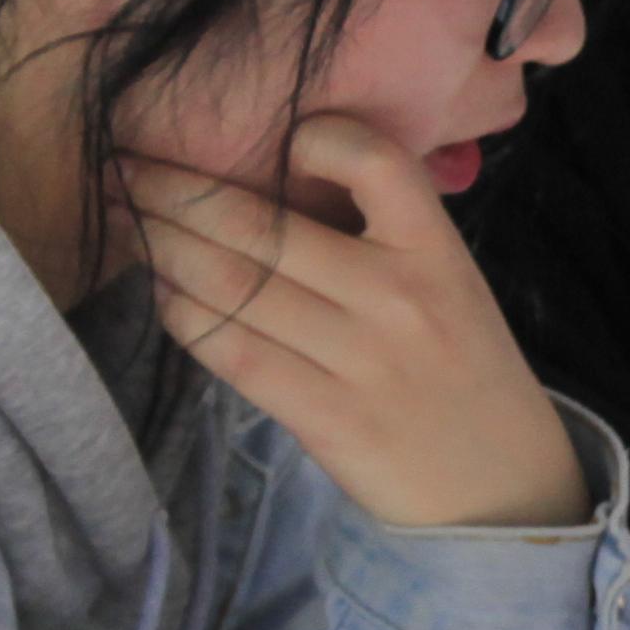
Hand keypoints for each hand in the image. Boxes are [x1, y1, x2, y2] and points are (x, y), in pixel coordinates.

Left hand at [125, 118, 588, 530]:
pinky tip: (162, 291)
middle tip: (125, 168)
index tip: (275, 142)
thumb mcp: (451, 286)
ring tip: (125, 221)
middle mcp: (398, 297)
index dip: (313, 139)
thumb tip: (276, 181)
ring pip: (231, 283)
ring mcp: (361, 361)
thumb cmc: (464, 373)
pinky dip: (182, 314)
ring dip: (161, 245)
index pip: (372, 161)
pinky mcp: (326, 418)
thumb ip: (384, 237)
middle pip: (260, 224)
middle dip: (175, 189)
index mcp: (437, 251)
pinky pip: (230, 351)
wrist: (505, 491)